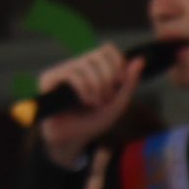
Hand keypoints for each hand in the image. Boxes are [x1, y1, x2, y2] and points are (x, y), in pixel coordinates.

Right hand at [32, 44, 143, 166]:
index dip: (118, 63)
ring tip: (95, 102)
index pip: (107, 49)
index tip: (120, 83)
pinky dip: (84, 88)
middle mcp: (76, 66)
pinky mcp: (48, 79)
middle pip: (98, 54)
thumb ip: (129, 83)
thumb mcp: (118, 103)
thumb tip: (140, 60)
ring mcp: (61, 71)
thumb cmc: (92, 121)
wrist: (72, 139)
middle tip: (106, 98)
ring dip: (96, 86)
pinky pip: (71, 74)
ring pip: (85, 64)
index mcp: (93, 68)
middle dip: (108, 77)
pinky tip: (85, 100)